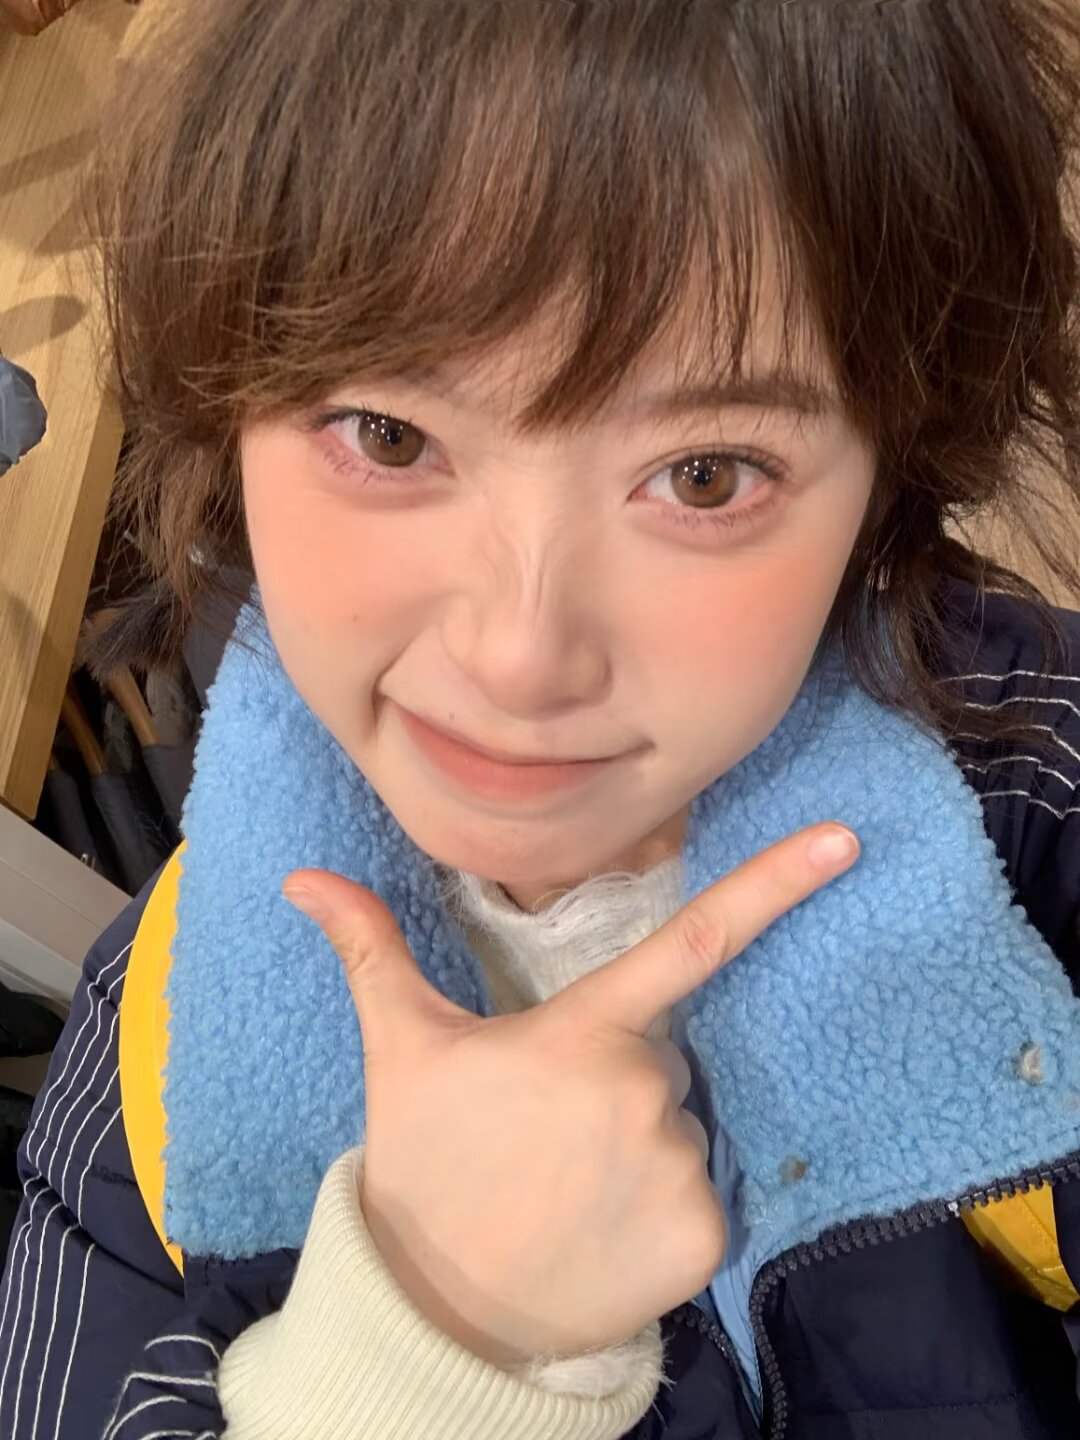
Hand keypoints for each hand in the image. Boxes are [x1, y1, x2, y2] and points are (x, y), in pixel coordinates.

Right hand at [281, 821, 858, 1367]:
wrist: (438, 1311)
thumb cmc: (423, 1161)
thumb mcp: (399, 1049)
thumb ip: (370, 950)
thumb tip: (302, 880)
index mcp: (582, 1031)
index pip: (693, 939)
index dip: (774, 883)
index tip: (844, 842)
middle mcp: (646, 1089)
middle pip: (664, 1060)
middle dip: (618, 1084)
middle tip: (546, 1134)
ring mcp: (679, 1166)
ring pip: (682, 1129)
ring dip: (639, 1149)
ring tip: (567, 1189)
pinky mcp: (704, 1236)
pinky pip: (700, 1199)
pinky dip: (661, 1213)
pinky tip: (600, 1234)